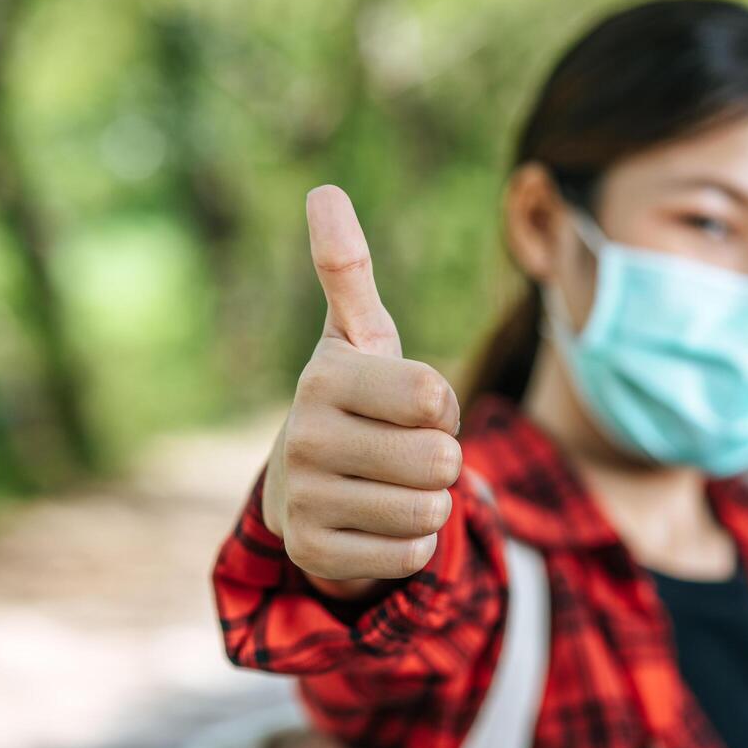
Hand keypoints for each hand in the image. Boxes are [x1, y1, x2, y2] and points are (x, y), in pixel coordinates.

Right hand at [260, 185, 463, 595]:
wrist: (303, 486)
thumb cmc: (354, 401)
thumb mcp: (357, 337)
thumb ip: (348, 270)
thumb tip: (324, 190)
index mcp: (323, 379)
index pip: (435, 398)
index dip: (444, 405)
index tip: (414, 406)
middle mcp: (304, 440)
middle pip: (440, 462)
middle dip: (442, 460)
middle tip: (404, 452)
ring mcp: (306, 502)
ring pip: (431, 512)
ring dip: (430, 503)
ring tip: (392, 486)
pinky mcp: (314, 555)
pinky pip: (412, 557)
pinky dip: (412, 545)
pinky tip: (378, 523)